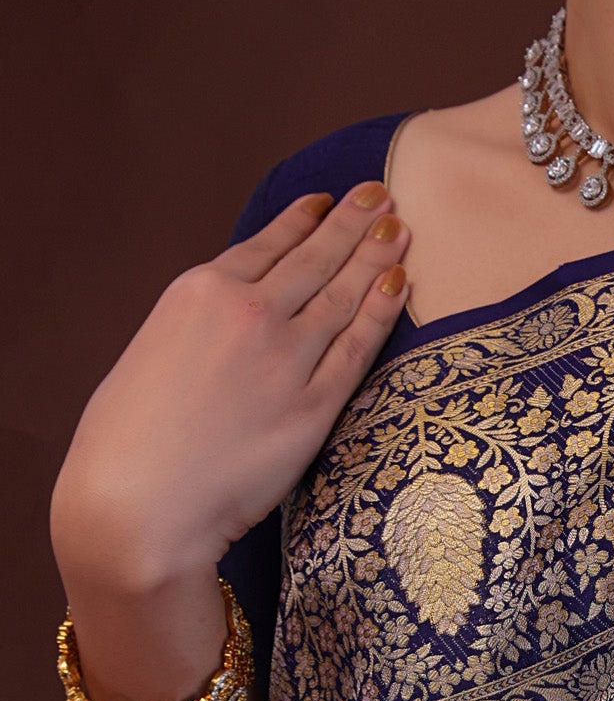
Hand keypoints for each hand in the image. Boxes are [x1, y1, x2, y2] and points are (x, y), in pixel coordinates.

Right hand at [52, 181, 410, 595]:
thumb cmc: (126, 444)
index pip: (266, 244)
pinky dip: (382, 312)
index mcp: (198, 292)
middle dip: (353, 222)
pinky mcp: (314, 406)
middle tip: (382, 196)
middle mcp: (248, 312)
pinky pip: (358, 348)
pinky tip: (400, 286)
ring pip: (344, 294)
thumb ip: (196, 330)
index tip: (327, 201)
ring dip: (377, 256)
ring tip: (400, 230)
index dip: (303, 221)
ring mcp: (286, 357)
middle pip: (316, 258)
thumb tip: (222, 328)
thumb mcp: (152, 355)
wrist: (138, 505)